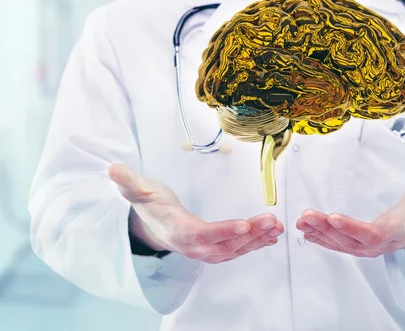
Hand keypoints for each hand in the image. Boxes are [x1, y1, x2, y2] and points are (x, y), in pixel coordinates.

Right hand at [108, 164, 283, 263]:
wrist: (150, 223)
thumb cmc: (148, 205)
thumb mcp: (137, 191)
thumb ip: (128, 182)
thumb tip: (113, 169)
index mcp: (176, 230)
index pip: (202, 234)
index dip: (223, 231)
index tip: (244, 225)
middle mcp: (192, 245)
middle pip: (224, 244)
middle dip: (250, 235)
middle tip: (272, 221)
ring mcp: (204, 249)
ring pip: (233, 249)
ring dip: (257, 240)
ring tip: (277, 228)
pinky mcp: (213, 247)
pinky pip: (235, 249)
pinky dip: (254, 243)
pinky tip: (270, 236)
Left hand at [296, 165, 404, 257]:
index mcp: (401, 229)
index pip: (375, 233)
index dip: (355, 229)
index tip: (334, 217)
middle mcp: (385, 242)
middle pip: (353, 241)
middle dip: (328, 229)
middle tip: (307, 215)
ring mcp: (373, 245)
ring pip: (344, 244)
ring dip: (321, 233)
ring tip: (301, 221)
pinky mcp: (364, 243)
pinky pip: (342, 244)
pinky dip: (324, 238)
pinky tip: (307, 231)